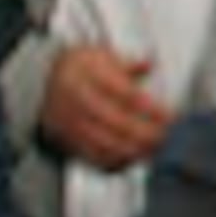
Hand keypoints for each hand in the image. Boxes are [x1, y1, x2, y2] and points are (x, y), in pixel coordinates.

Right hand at [37, 45, 172, 170]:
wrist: (42, 81)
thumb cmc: (81, 68)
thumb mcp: (100, 55)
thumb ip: (127, 64)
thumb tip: (148, 64)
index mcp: (89, 76)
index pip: (127, 96)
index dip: (152, 110)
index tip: (173, 117)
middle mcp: (78, 101)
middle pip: (120, 124)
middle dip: (149, 134)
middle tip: (170, 138)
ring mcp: (71, 124)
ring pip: (108, 143)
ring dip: (137, 150)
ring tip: (158, 150)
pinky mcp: (67, 141)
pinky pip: (94, 157)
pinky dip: (117, 161)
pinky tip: (135, 158)